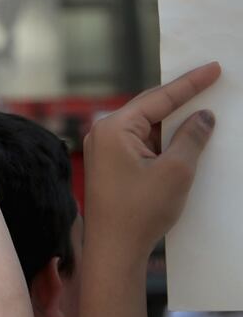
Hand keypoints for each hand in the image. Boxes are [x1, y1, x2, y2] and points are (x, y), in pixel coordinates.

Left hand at [84, 62, 219, 258]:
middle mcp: (103, 132)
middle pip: (150, 108)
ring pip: (148, 127)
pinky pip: (142, 143)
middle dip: (182, 98)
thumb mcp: (176, 171)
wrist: (114, 249)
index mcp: (114, 128)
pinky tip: (187, 139)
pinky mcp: (111, 164)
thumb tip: (204, 115)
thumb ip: (191, 137)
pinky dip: (165, 140)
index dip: (190, 83)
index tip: (213, 68)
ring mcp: (104, 149)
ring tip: (206, 107)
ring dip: (175, 122)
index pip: (158, 97)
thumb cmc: (141, 211)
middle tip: (211, 81)